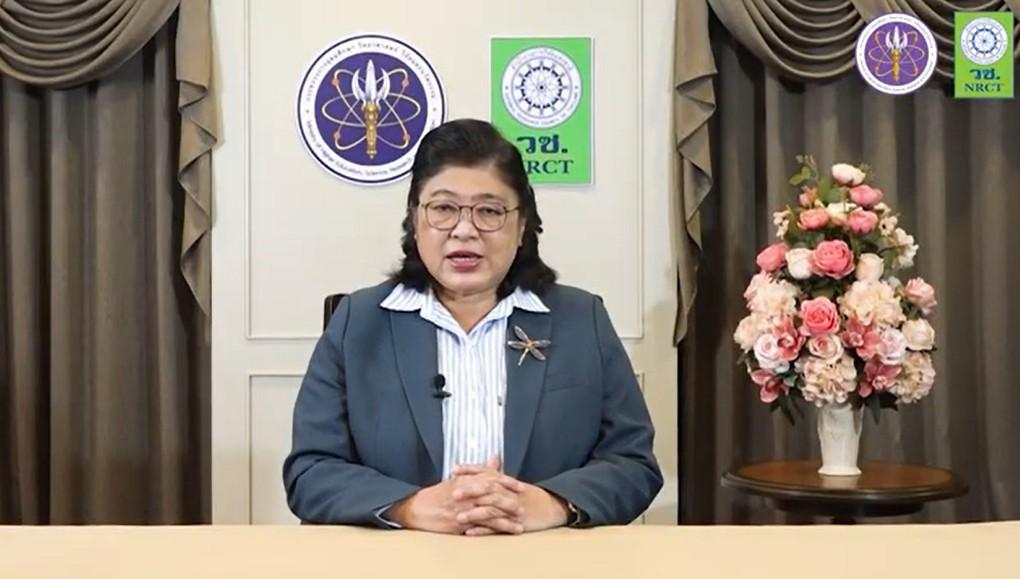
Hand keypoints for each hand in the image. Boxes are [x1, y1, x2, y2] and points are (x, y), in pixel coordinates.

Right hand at [386, 456, 524, 533]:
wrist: (418, 509)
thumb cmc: (438, 494)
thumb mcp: (458, 479)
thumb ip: (480, 469)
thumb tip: (495, 457)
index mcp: (466, 480)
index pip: (491, 478)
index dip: (507, 482)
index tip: (520, 486)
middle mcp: (465, 493)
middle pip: (493, 495)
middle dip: (509, 500)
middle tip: (522, 505)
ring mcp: (463, 508)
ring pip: (489, 511)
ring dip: (506, 517)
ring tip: (519, 521)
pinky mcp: (460, 523)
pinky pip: (481, 526)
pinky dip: (494, 529)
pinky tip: (505, 531)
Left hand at [452, 457, 569, 535]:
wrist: (554, 507)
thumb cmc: (531, 496)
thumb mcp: (515, 483)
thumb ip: (500, 472)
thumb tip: (492, 456)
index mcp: (508, 482)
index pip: (488, 472)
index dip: (471, 470)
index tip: (454, 469)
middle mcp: (510, 493)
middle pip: (489, 489)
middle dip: (471, 490)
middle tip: (453, 492)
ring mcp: (513, 509)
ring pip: (492, 509)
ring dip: (474, 513)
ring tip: (457, 517)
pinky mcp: (516, 524)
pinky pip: (497, 528)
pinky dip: (483, 530)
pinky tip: (470, 532)